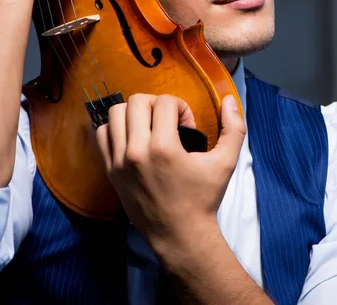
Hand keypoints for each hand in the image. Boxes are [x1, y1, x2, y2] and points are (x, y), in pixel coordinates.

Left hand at [96, 93, 245, 255]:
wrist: (180, 235)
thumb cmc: (203, 199)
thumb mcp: (226, 163)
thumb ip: (234, 128)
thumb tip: (230, 99)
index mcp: (164, 148)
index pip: (165, 102)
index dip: (181, 107)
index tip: (187, 126)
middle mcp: (136, 152)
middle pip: (137, 101)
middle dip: (157, 104)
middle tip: (168, 121)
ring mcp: (119, 162)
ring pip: (116, 113)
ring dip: (134, 113)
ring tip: (149, 126)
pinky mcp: (110, 171)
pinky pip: (102, 134)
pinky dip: (115, 128)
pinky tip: (132, 137)